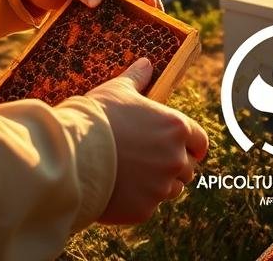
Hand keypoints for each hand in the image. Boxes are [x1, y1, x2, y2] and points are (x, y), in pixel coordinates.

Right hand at [87, 58, 209, 223]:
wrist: (72, 155)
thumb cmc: (97, 116)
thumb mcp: (118, 90)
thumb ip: (137, 78)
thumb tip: (145, 63)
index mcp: (177, 128)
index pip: (200, 142)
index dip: (192, 145)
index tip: (183, 147)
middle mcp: (176, 158)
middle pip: (188, 167)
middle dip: (174, 165)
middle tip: (151, 161)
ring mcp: (161, 186)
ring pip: (172, 189)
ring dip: (160, 184)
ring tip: (136, 176)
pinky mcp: (144, 209)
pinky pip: (149, 206)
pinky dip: (139, 200)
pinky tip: (121, 190)